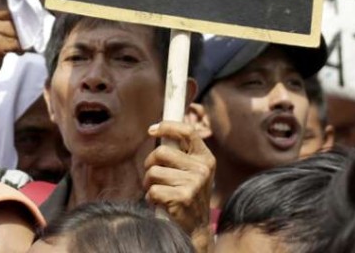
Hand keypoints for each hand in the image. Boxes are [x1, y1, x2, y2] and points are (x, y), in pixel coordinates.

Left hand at [144, 121, 214, 251]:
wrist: (197, 228)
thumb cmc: (188, 194)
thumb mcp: (192, 170)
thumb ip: (180, 152)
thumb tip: (155, 130)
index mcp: (205, 158)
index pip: (187, 131)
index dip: (167, 126)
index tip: (151, 130)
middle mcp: (202, 169)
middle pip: (161, 152)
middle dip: (150, 163)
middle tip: (153, 175)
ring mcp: (194, 183)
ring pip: (153, 172)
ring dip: (149, 183)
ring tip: (159, 191)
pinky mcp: (183, 198)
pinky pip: (153, 190)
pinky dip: (151, 198)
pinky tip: (160, 203)